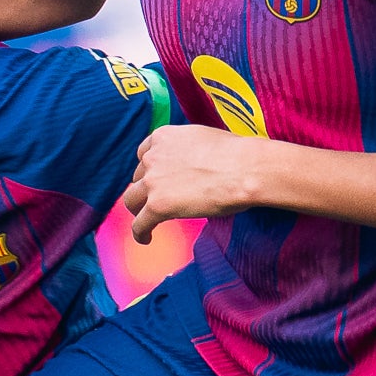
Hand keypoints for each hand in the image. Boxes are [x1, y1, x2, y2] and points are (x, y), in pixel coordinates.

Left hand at [122, 122, 260, 243]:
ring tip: (147, 221)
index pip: (144, 154)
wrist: (244, 169)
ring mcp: (152, 181)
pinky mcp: (157, 205)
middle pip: (138, 177)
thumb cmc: (236, 155)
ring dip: (139, 210)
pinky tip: (146, 239)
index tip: (156, 178)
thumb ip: (188, 149)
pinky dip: (140, 232)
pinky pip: (139, 223)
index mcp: (163, 137)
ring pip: (132, 200)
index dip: (150, 169)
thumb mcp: (203, 139)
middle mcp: (152, 156)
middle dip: (147, 188)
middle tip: (158, 200)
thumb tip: (195, 163)